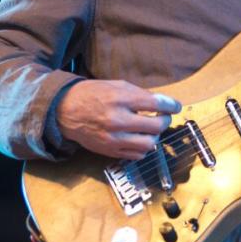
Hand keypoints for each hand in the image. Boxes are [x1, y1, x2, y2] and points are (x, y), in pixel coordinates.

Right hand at [55, 79, 180, 159]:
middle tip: (163, 117)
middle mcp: (118, 120)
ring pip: (149, 144)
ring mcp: (114, 138)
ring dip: (155, 136)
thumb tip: (161, 103)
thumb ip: (139, 94)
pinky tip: (140, 139)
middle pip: (156, 126)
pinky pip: (136, 155)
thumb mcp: (116, 85)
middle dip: (165, 121)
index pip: (156, 104)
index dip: (171, 106)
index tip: (175, 106)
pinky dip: (143, 148)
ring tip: (151, 129)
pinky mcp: (109, 151)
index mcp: (120, 99)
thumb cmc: (92, 94)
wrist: (65, 111)